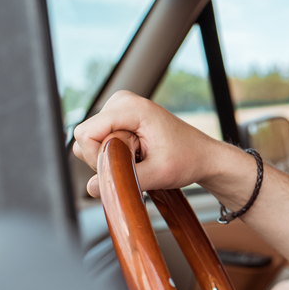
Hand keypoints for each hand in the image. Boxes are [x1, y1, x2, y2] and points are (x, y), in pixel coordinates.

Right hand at [72, 90, 222, 197]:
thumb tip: (91, 187)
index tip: (126, 165)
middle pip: (86, 139)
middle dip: (107, 158)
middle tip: (140, 160)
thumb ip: (122, 180)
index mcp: (132, 108)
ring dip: (110, 157)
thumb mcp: (158, 174)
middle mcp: (122, 101)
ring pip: (90, 142)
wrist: (202, 156)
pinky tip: (136, 154)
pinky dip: (113, 154)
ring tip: (140, 156)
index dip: (98, 157)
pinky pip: (98, 142)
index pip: (86, 134)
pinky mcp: (118, 118)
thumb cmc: (187, 160)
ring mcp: (119, 108)